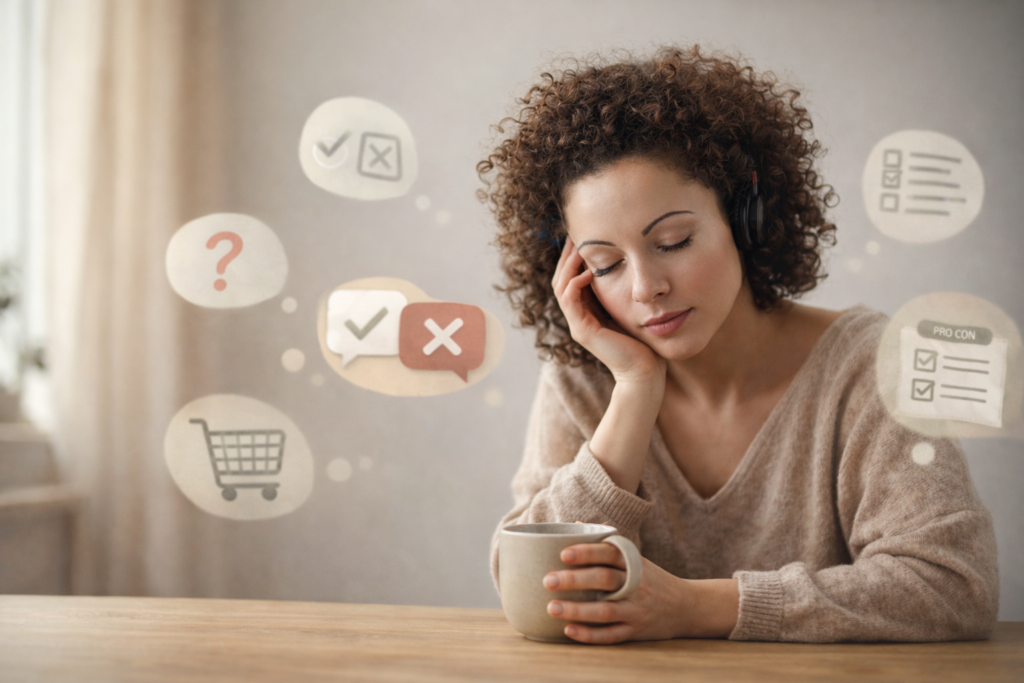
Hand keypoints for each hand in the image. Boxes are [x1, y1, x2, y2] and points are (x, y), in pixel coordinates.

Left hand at [543, 542, 738, 643]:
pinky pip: (611, 634)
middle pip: (605, 580)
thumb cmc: (651, 579)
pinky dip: (590, 634)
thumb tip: (580, 523)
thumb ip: (609, 544)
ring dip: (577, 610)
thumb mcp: (637, 558)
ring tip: (552, 608)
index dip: (587, 552)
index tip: (563, 553)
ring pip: (606, 610)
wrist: (687, 606)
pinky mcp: (636, 632)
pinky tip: (569, 630)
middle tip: (548, 580)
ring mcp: (636, 610)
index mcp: (634, 563)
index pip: (610, 553)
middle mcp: (636, 585)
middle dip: (575, 580)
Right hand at [551, 237, 663, 383]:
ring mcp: (577, 324)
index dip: (574, 256)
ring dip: (568, 264)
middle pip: (560, 278)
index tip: (583, 235)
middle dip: (567, 255)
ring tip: (579, 245)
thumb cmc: (643, 340)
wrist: (645, 370)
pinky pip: (569, 300)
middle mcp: (577, 316)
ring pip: (561, 286)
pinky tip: (588, 270)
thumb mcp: (629, 307)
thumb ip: (621, 290)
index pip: (571, 277)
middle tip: (575, 233)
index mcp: (586, 310)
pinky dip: (575, 282)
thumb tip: (626, 262)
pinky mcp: (582, 331)